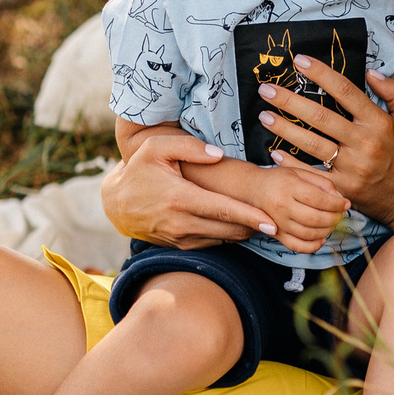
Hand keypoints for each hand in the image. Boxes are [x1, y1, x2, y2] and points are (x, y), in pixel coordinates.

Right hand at [100, 133, 267, 248]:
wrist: (116, 204)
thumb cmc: (139, 170)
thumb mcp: (157, 148)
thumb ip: (189, 147)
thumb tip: (219, 155)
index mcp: (180, 199)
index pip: (223, 211)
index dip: (250, 217)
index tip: (273, 223)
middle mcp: (181, 224)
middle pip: (229, 230)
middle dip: (254, 227)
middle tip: (278, 218)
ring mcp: (180, 239)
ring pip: (222, 240)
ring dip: (243, 232)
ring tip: (262, 220)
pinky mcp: (180, 247)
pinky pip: (211, 244)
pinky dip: (227, 236)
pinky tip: (238, 224)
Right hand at [224, 160, 349, 254]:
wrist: (255, 190)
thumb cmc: (281, 179)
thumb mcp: (300, 172)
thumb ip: (321, 182)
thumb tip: (339, 198)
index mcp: (289, 187)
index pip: (318, 199)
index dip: (336, 203)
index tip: (346, 203)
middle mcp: (282, 206)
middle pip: (315, 218)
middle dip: (334, 218)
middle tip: (341, 215)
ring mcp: (279, 223)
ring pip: (309, 234)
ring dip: (327, 231)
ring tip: (333, 224)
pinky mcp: (277, 235)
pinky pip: (297, 246)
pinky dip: (313, 246)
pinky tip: (321, 238)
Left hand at [257, 54, 393, 234]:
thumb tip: (371, 71)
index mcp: (379, 122)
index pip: (345, 91)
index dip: (321, 74)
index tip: (300, 62)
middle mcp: (364, 143)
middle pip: (320, 116)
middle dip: (289, 100)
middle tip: (266, 89)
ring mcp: (352, 168)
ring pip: (311, 143)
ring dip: (284, 129)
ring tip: (263, 116)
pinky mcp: (343, 189)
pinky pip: (312, 174)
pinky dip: (291, 164)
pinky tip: (274, 152)